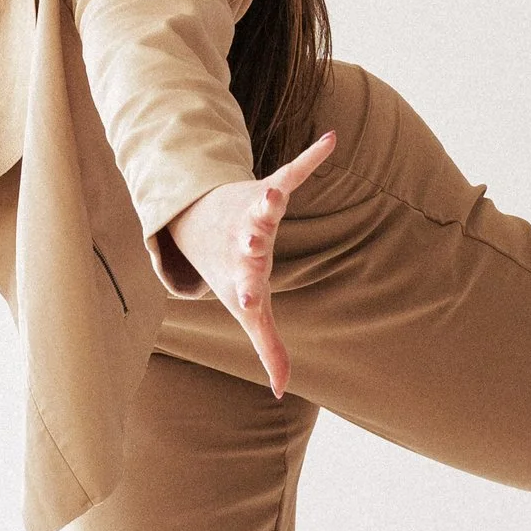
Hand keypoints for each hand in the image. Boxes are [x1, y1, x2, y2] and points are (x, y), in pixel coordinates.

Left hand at [167, 128, 335, 396]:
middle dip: (253, 242)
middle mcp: (246, 242)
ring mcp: (255, 213)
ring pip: (263, 205)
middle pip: (251, 242)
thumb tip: (280, 391)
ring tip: (276, 194)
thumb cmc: (231, 271)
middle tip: (255, 243)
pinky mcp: (267, 188)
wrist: (199, 222)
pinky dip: (310, 158)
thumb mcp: (248, 310)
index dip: (246, 292)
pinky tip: (331, 140)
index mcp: (243, 274)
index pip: (245, 286)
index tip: (247, 298)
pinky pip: (291, 171)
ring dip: (269, 201)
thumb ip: (267, 346)